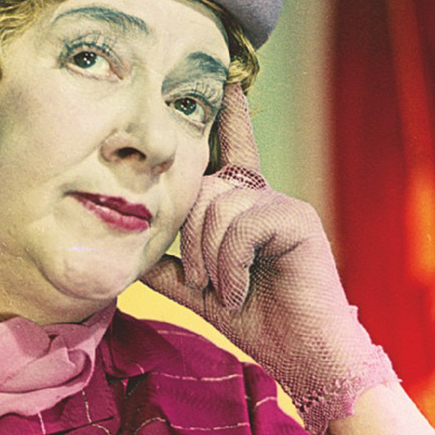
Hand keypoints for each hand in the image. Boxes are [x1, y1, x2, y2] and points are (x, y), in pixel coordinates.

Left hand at [142, 84, 395, 434]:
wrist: (302, 353)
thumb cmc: (257, 322)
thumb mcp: (201, 292)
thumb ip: (169, 269)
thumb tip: (133, 255)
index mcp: (243, 210)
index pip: (232, 153)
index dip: (229, 118)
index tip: (226, 81)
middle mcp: (263, 198)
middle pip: (203, 187)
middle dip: (189, 238)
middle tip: (201, 282)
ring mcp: (283, 204)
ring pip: (217, 206)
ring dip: (209, 258)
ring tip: (225, 291)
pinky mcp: (298, 218)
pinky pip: (242, 224)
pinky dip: (231, 265)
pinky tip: (240, 291)